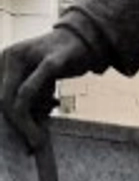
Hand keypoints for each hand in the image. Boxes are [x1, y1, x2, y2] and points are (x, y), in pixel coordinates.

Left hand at [0, 26, 106, 150]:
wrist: (87, 37)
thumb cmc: (61, 60)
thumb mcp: (38, 79)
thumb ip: (29, 97)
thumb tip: (23, 126)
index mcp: (4, 60)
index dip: (6, 120)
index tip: (20, 139)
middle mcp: (10, 56)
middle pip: (3, 100)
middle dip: (16, 125)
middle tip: (31, 143)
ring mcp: (29, 56)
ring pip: (17, 98)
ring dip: (25, 123)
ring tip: (37, 139)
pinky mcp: (51, 60)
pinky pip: (34, 89)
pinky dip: (38, 110)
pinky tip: (49, 118)